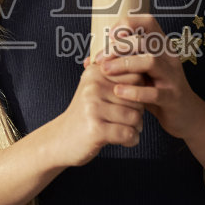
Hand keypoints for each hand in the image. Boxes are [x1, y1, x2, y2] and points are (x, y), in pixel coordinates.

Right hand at [47, 53, 143, 167]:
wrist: (59, 140)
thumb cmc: (85, 115)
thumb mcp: (95, 89)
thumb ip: (116, 77)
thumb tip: (144, 64)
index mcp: (96, 73)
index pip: (135, 76)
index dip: (139, 92)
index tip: (130, 103)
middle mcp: (93, 87)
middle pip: (137, 97)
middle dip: (138, 112)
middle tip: (128, 120)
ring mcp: (93, 108)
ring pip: (135, 117)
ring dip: (135, 128)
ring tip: (125, 130)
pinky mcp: (96, 129)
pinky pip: (128, 133)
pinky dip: (131, 140)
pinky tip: (123, 140)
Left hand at [97, 15, 204, 139]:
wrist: (185, 116)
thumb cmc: (158, 91)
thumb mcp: (140, 74)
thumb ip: (119, 65)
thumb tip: (88, 61)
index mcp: (162, 47)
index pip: (148, 22)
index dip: (128, 24)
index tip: (110, 36)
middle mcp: (169, 57)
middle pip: (144, 41)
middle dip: (118, 48)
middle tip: (100, 60)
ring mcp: (173, 77)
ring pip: (150, 61)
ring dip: (124, 64)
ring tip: (106, 71)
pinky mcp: (172, 97)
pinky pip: (154, 92)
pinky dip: (134, 91)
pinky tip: (118, 92)